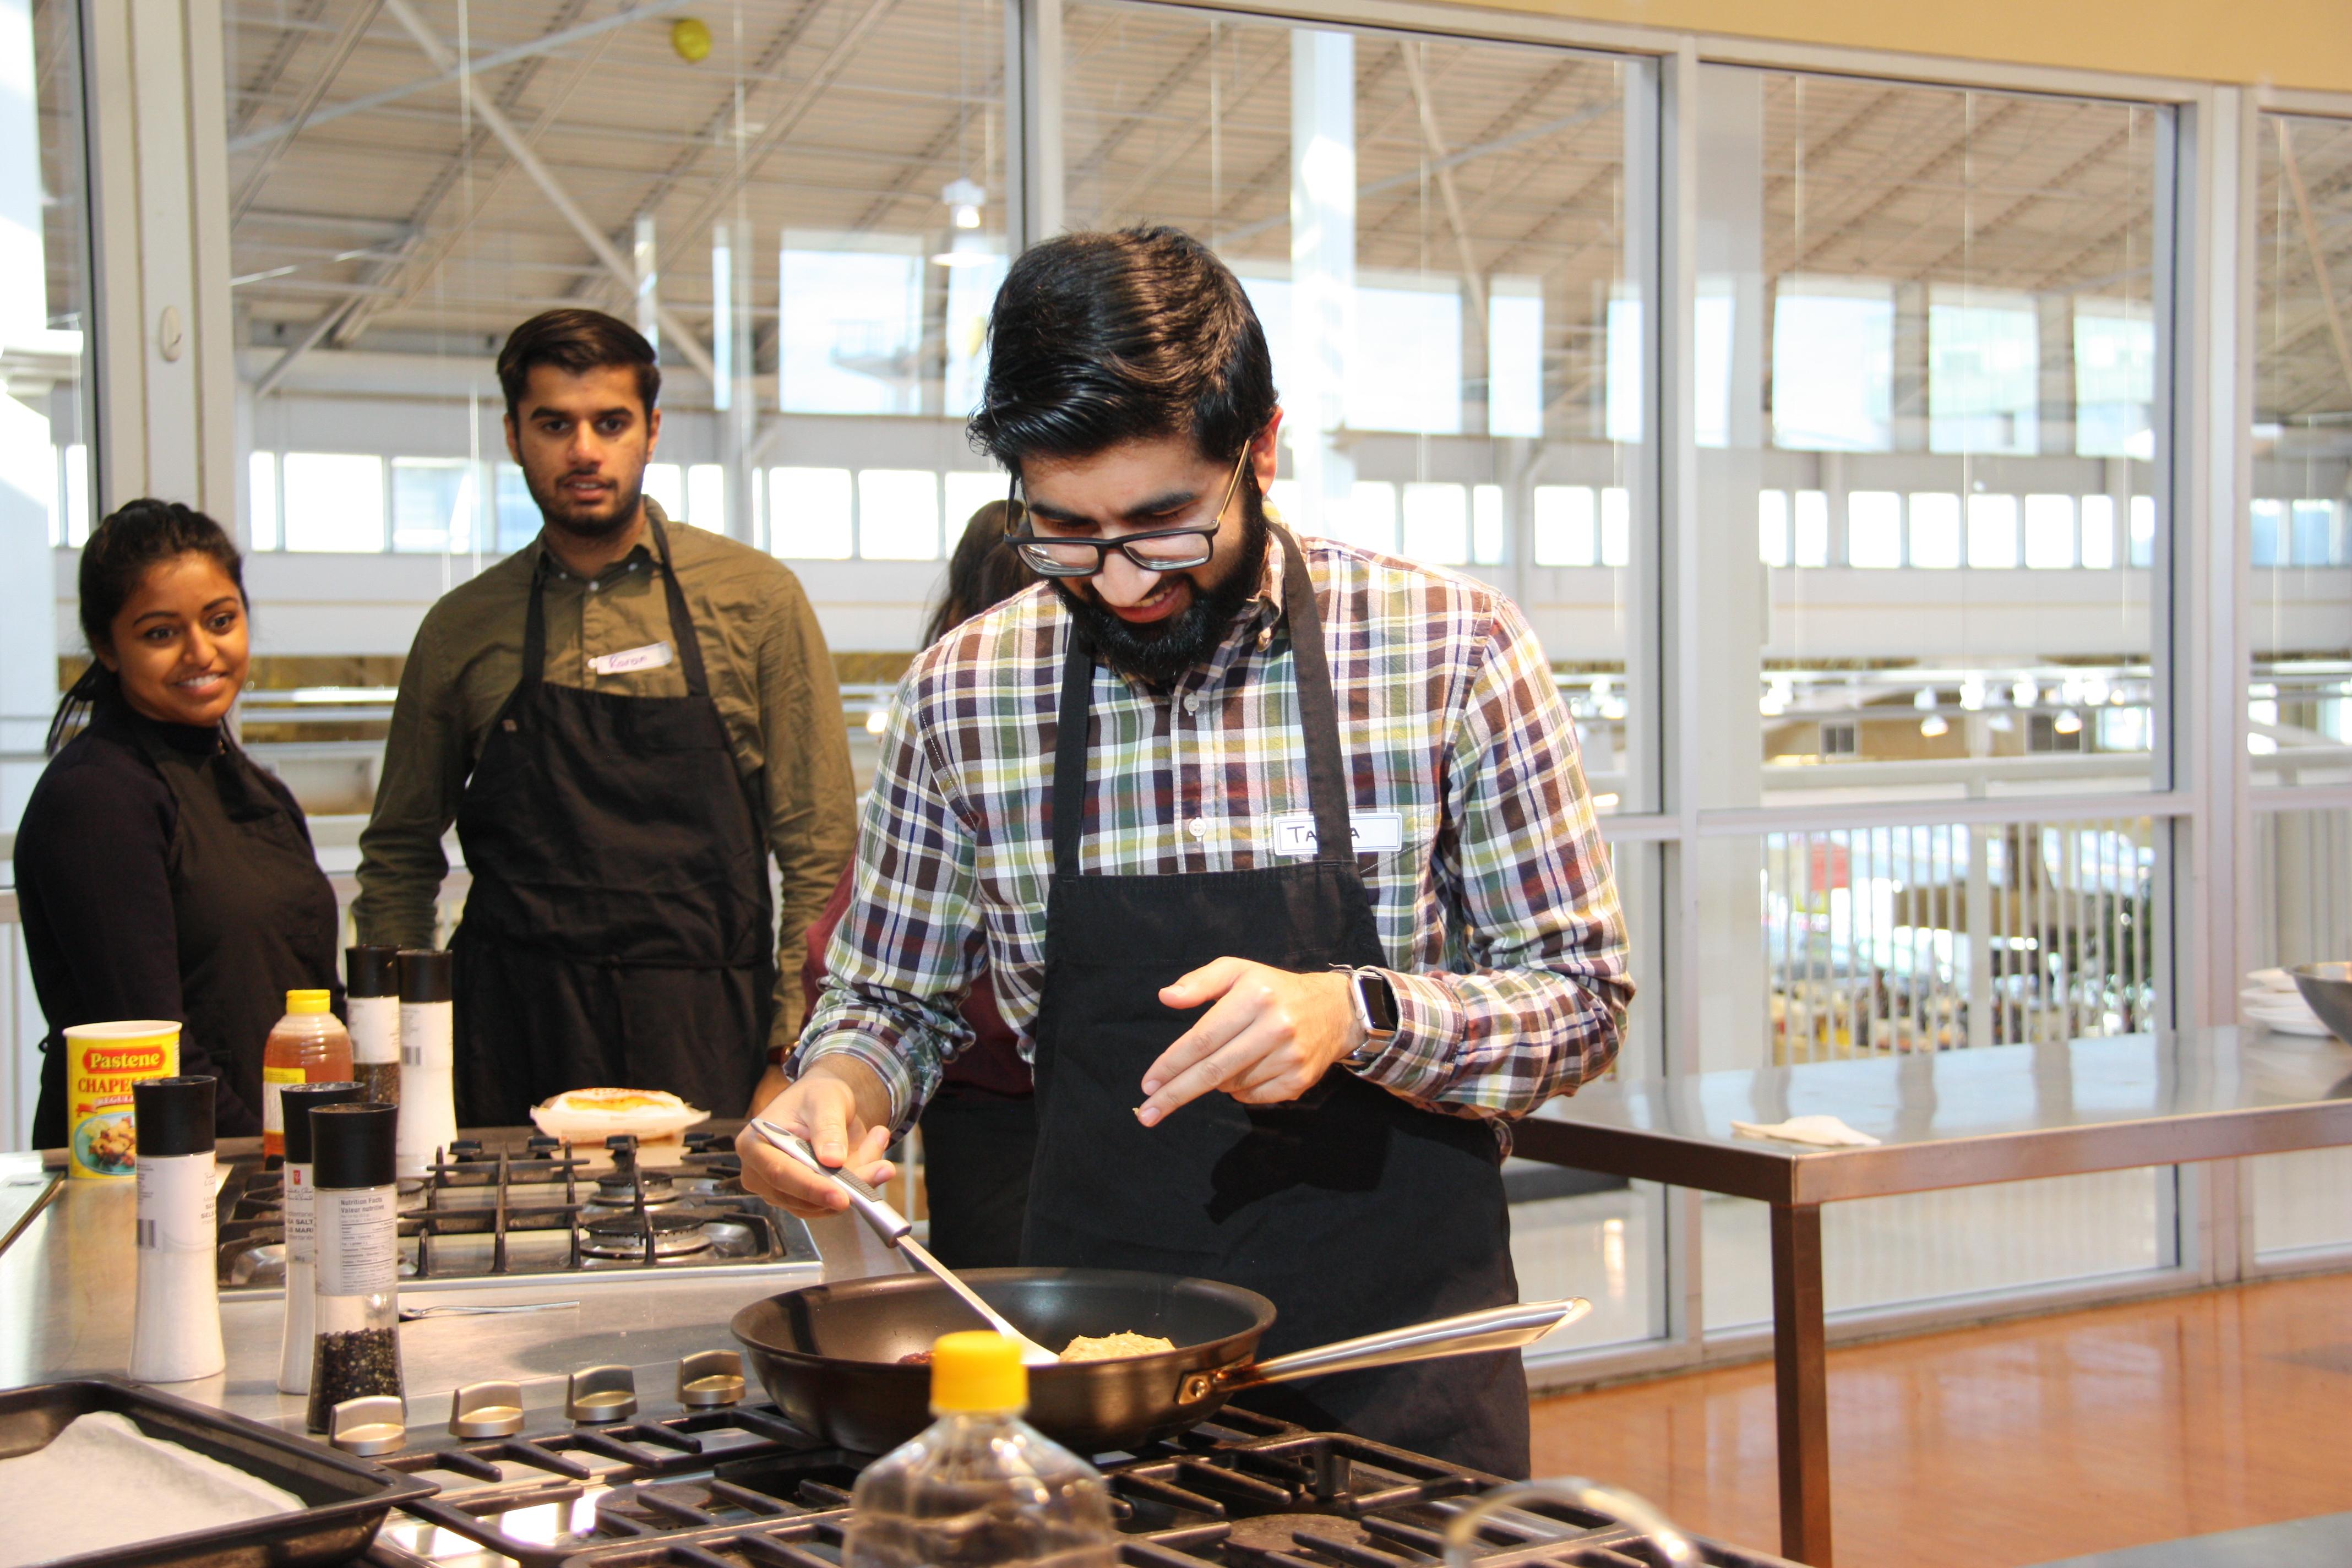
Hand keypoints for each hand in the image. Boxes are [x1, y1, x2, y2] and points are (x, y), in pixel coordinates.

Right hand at [735, 1056, 896, 1217]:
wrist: (822, 1104)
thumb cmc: (815, 1097)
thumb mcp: (825, 1100)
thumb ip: (828, 1127)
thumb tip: (833, 1160)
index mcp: (754, 1144)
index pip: (780, 1173)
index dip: (811, 1187)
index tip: (842, 1196)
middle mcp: (760, 1174)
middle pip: (801, 1196)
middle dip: (846, 1186)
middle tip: (882, 1169)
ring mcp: (780, 1191)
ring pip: (822, 1204)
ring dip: (857, 1181)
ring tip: (877, 1142)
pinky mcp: (803, 1200)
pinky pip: (832, 1203)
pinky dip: (858, 1184)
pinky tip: (872, 1155)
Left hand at [1135, 959, 1362, 1126]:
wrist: (1335, 1011)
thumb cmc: (1274, 990)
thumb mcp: (1238, 971)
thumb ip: (1200, 981)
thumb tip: (1166, 997)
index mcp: (1254, 996)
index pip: (1202, 1038)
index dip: (1171, 1063)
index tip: (1147, 1083)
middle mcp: (1274, 1027)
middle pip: (1213, 1070)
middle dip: (1175, 1094)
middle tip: (1147, 1112)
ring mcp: (1289, 1057)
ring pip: (1230, 1085)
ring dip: (1213, 1082)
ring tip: (1221, 1062)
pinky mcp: (1299, 1080)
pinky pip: (1252, 1097)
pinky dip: (1238, 1090)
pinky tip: (1244, 1071)